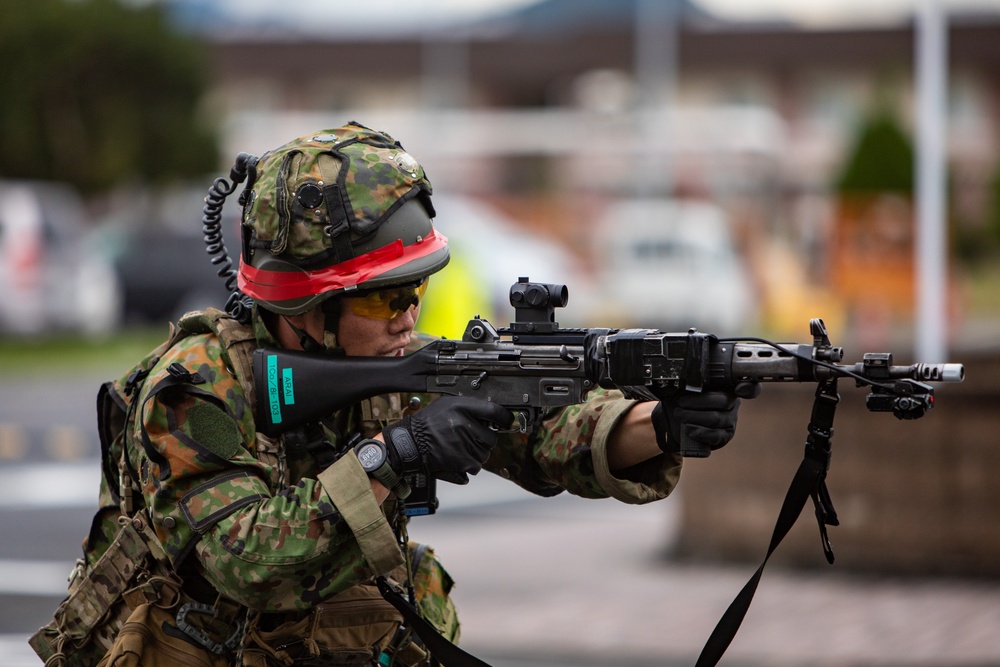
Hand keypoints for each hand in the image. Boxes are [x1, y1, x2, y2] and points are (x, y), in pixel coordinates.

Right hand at [383, 396, 512, 483]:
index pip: (494, 410)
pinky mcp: (461, 461)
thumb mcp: (446, 405)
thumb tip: (490, 416)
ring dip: (477, 453)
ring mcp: (464, 444)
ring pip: (485, 454)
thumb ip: (468, 408)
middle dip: (485, 440)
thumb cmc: (427, 423)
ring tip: (461, 448)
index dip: (505, 417)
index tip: (507, 421)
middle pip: (492, 437)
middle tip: (473, 439)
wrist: (410, 443)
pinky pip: (476, 466)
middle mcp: (464, 425)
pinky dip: (469, 465)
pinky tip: (458, 458)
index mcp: (461, 407)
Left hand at [650, 385, 754, 457]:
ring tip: (679, 414)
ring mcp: (730, 420)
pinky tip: (688, 428)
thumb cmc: (682, 399)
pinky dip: (699, 432)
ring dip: (693, 416)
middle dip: (697, 402)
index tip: (739, 389)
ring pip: (717, 418)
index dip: (748, 388)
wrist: (674, 420)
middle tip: (680, 403)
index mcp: (726, 386)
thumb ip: (689, 381)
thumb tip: (682, 379)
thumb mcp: (684, 386)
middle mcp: (732, 403)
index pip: (749, 387)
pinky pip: (715, 435)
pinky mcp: (724, 436)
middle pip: (723, 401)